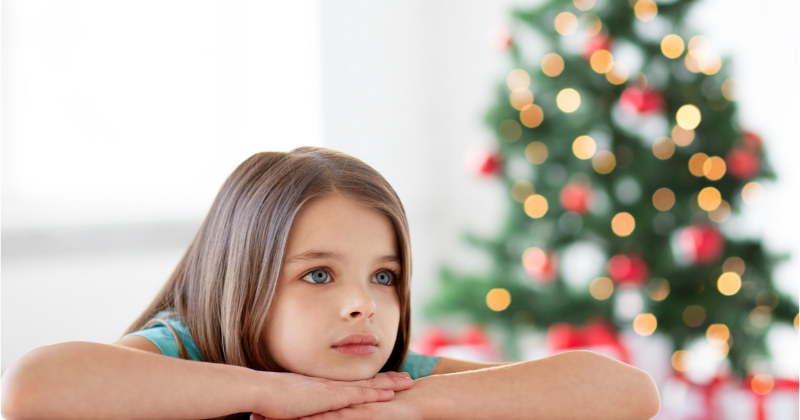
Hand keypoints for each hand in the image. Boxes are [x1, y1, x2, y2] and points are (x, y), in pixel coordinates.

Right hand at [249, 371, 413, 419]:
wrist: (258, 389)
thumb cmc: (266, 398)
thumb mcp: (289, 403)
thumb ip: (300, 405)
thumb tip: (301, 410)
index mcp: (322, 387)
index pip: (352, 384)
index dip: (371, 382)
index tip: (386, 380)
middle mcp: (330, 385)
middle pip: (365, 381)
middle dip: (387, 380)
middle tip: (407, 378)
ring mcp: (330, 390)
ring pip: (367, 386)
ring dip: (388, 384)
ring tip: (408, 382)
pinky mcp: (328, 398)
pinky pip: (357, 396)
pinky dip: (374, 394)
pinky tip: (390, 395)